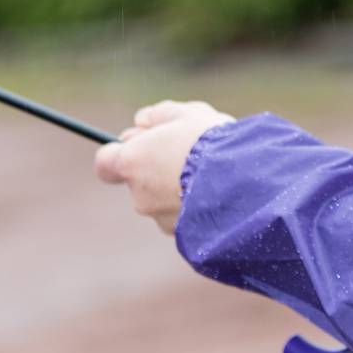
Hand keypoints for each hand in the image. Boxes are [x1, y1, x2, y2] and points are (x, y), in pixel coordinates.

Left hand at [94, 99, 233, 234]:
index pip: (105, 163)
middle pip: (139, 181)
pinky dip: (195, 207)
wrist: (247, 185)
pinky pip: (184, 218)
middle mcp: (140, 196)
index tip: (140, 143)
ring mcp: (161, 220)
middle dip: (158, 168)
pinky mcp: (183, 238)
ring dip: (179, 189)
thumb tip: (142, 121)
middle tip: (190, 153)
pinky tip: (221, 194)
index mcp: (133, 163)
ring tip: (213, 174)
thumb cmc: (214, 144)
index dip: (120, 153)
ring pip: (164, 201)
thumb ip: (159, 116)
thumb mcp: (188, 115)